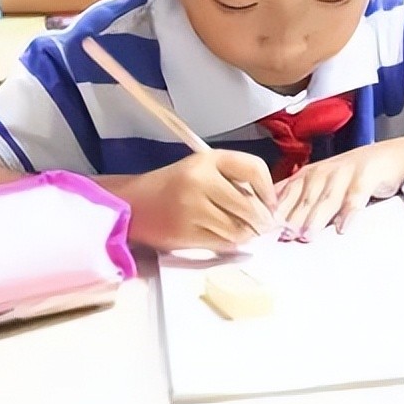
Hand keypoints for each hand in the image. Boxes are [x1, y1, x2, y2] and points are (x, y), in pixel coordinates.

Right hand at [128, 150, 276, 251]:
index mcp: (207, 159)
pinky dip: (229, 243)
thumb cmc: (173, 186)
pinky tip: (222, 237)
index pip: (253, 168)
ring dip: (245, 234)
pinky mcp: (184, 233)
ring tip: (240, 231)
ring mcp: (191, 208)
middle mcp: (200, 180)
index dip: (268, 189)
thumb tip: (268, 206)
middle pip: (249, 206)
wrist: (132, 204)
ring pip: (238, 229)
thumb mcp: (201, 169)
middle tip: (263, 225)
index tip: (270, 202)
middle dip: (261, 220)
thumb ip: (232, 180)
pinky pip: (222, 243)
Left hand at [274, 141, 403, 239]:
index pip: (285, 194)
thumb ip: (300, 199)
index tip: (263, 231)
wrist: (392, 154)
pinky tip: (344, 227)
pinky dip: (349, 211)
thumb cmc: (353, 173)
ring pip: (326, 198)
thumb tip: (275, 224)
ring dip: (315, 218)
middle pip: (303, 199)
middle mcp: (323, 172)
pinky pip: (356, 196)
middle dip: (290, 219)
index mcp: (308, 174)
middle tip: (280, 238)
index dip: (274, 213)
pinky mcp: (367, 176)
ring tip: (306, 236)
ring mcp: (344, 173)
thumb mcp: (322, 182)